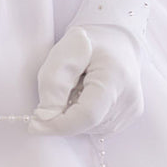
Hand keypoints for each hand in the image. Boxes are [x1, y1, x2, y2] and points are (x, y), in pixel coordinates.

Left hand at [27, 0, 153, 136]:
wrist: (115, 39)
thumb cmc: (87, 42)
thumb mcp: (64, 50)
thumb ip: (53, 81)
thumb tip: (46, 116)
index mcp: (115, 78)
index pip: (87, 115)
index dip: (59, 124)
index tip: (33, 125)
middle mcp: (129, 98)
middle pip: (87, 124)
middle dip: (64, 115)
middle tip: (61, 89)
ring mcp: (133, 109)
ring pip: (91, 128)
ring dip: (75, 114)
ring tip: (78, 86)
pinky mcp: (131, 114)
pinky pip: (99, 126)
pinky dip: (85, 115)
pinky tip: (87, 94)